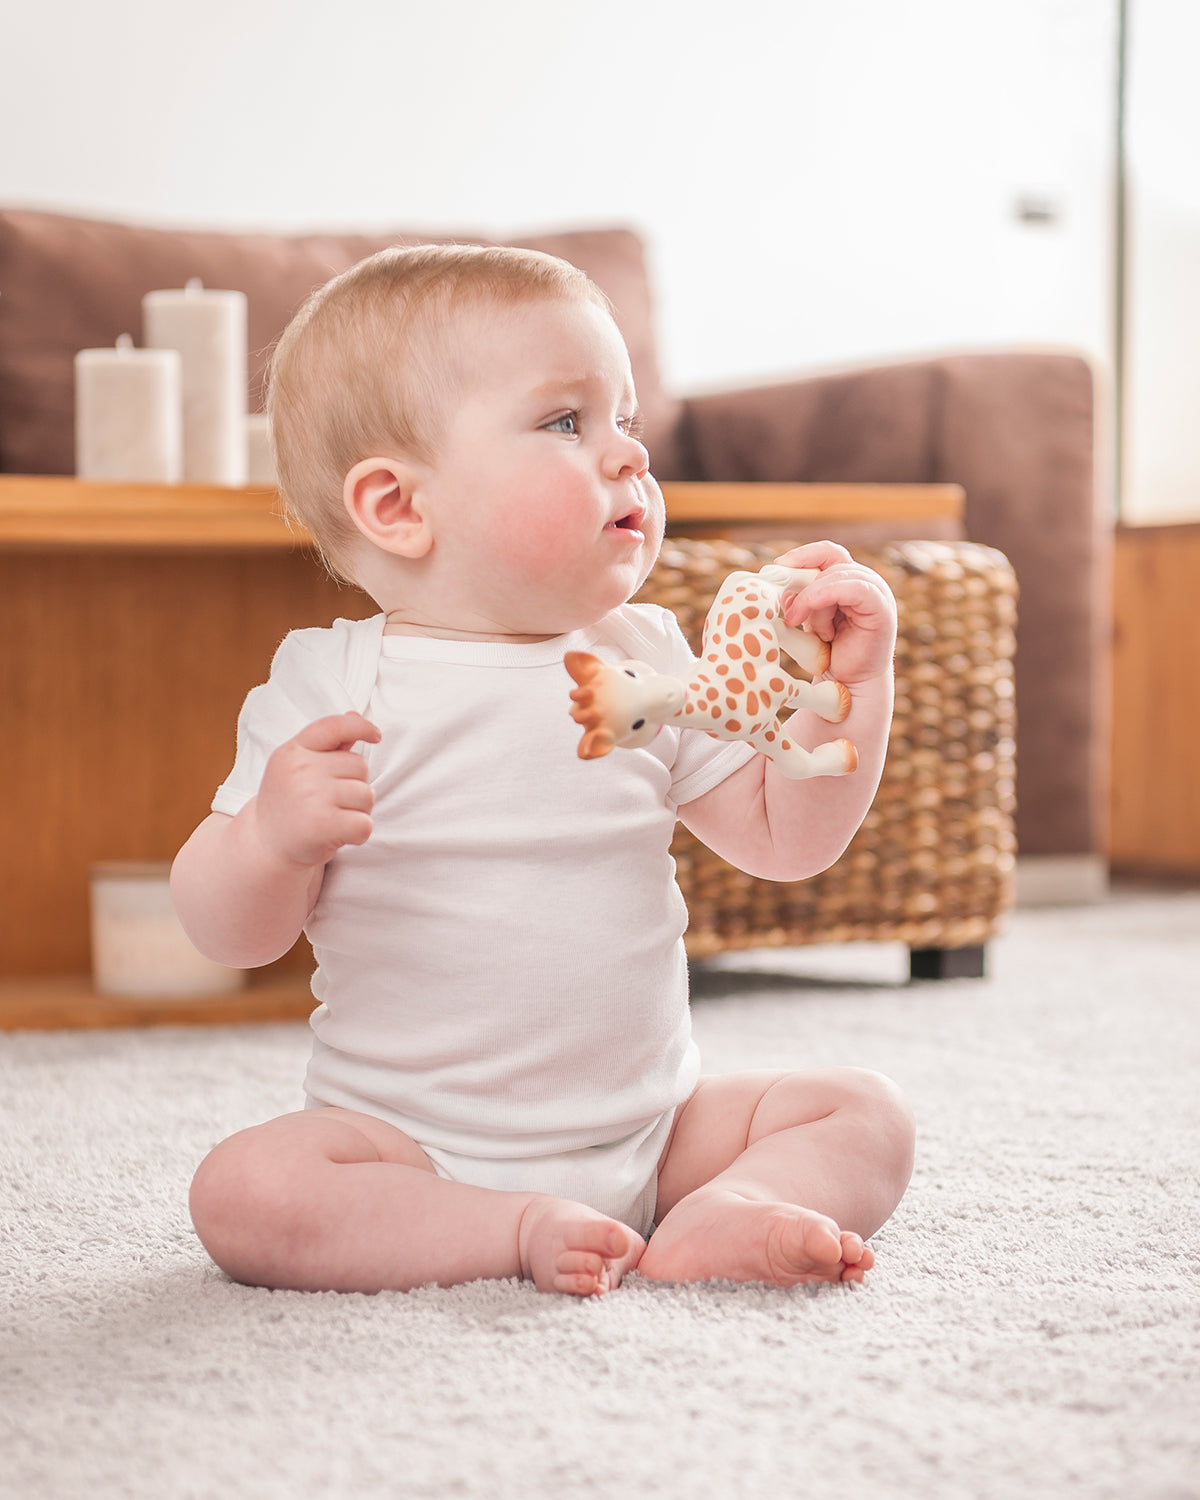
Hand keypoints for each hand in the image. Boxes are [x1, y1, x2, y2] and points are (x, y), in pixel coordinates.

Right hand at [253, 712, 380, 869]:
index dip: (360, 727)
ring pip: (367, 795)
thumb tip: (355, 716)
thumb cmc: (289, 803)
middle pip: (360, 766)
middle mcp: (301, 770)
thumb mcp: (298, 767)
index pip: (334, 727)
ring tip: (333, 818)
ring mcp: (311, 797)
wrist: (264, 845)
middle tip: (331, 803)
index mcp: (293, 751)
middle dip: (356, 785)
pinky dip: (359, 834)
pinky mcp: (322, 825)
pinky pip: (365, 824)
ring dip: (359, 811)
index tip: (376, 735)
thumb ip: (328, 744)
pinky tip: (338, 836)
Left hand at [773, 541, 896, 685]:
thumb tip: (773, 582)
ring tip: (805, 627)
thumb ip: (796, 599)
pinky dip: (827, 597)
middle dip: (801, 578)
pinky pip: (853, 588)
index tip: (774, 571)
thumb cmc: (825, 655)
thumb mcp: (805, 619)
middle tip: (785, 605)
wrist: (848, 685)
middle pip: (829, 558)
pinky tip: (816, 618)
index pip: (824, 552)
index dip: (799, 557)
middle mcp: (863, 580)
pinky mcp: (881, 608)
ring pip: (836, 574)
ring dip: (812, 599)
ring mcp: (875, 592)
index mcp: (845, 579)